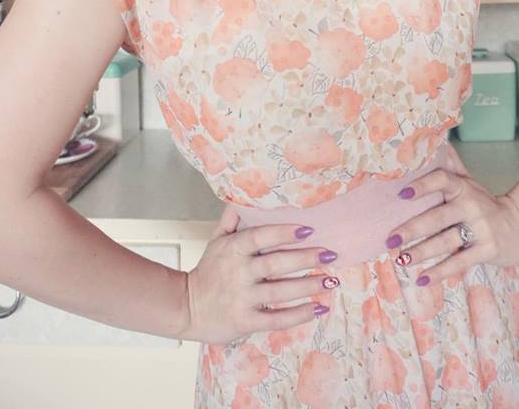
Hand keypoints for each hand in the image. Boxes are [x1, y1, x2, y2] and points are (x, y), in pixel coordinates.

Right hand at [181, 203, 339, 343]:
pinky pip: (276, 318)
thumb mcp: (215, 241)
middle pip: (276, 263)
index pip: (260, 236)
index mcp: (233, 249)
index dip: (283, 233)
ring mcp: (243, 298)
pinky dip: (299, 315)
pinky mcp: (246, 321)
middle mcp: (239, 272)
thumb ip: (231, 220)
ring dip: (308, 286)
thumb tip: (242, 198)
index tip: (308, 230)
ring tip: (331, 281)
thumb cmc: (208, 272)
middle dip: (306, 259)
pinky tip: (318, 308)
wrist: (186, 307)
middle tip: (330, 254)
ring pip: (280, 291)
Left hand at [385, 145, 518, 286]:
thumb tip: (432, 139)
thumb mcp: (469, 182)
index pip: (442, 180)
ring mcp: (480, 229)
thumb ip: (450, 165)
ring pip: (446, 242)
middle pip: (438, 217)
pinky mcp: (486, 251)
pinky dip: (440, 273)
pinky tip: (421, 279)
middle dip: (413, 229)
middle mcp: (471, 206)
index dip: (423, 185)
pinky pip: (460, 263)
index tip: (402, 194)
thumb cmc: (484, 204)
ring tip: (401, 260)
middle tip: (391, 238)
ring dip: (422, 252)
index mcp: (463, 188)